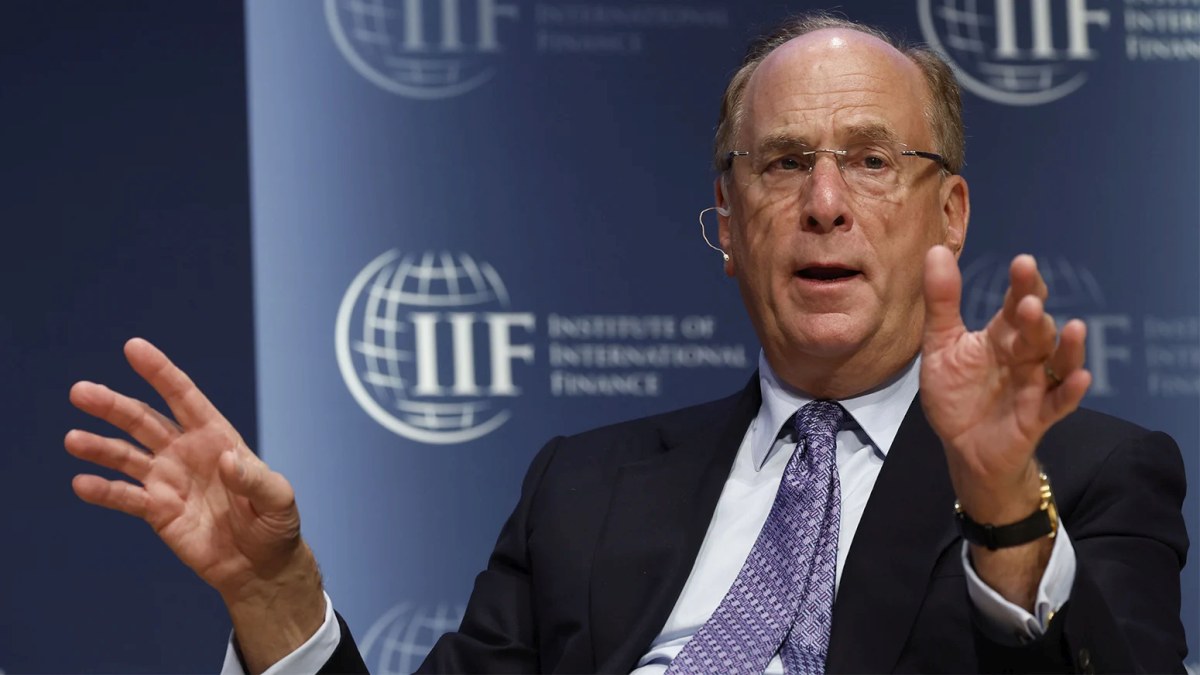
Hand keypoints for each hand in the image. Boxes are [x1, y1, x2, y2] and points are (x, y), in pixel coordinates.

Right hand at [66, 338, 323, 671]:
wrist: (261, 566)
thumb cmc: (275, 524)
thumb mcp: (277, 498)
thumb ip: (254, 478)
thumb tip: (227, 460)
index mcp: (217, 438)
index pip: (184, 397)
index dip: (160, 372)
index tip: (134, 347)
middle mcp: (187, 452)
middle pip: (144, 421)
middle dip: (114, 406)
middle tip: (80, 392)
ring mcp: (169, 480)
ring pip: (127, 456)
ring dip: (100, 447)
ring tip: (72, 439)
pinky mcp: (158, 511)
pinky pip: (126, 497)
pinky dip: (105, 491)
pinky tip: (82, 483)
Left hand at [920, 248, 1089, 608]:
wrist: (962, 449)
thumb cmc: (956, 395)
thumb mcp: (940, 346)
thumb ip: (942, 302)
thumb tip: (936, 250)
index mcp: (1000, 337)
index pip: (1016, 305)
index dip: (1022, 286)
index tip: (1022, 263)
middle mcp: (1024, 356)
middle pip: (1037, 331)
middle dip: (1036, 316)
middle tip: (1030, 300)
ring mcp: (1035, 386)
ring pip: (1058, 362)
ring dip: (1067, 347)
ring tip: (1072, 328)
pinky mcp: (1037, 417)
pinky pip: (1059, 402)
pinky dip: (1070, 390)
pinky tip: (1079, 377)